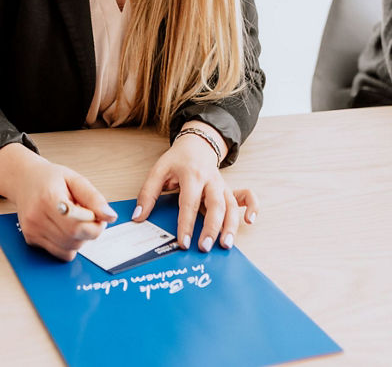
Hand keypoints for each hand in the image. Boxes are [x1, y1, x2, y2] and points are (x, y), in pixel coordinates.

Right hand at [0, 144, 115, 260]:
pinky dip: (68, 244)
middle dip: (90, 231)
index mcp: (48, 198)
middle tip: (89, 216)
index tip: (98, 216)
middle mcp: (37, 217)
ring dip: (79, 239)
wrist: (24, 180)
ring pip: (69, 250)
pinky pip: (60, 253)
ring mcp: (32, 231)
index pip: (77, 226)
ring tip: (75, 220)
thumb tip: (110, 216)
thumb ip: (94, 198)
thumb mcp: (75, 179)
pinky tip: (64, 228)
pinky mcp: (31, 240)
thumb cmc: (50, 178)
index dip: (95, 225)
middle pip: (74, 239)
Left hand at [132, 125, 258, 252]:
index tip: (184, 242)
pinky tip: (250, 221)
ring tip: (226, 245)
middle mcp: (210, 180)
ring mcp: (222, 185)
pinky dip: (253, 207)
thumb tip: (138, 217)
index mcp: (191, 175)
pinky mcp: (229, 188)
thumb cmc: (177, 160)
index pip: (189, 203)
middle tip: (205, 247)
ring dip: (231, 226)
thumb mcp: (158, 171)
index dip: (186, 224)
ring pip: (231, 206)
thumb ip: (148, 194)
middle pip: (216, 205)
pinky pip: (247, 196)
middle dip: (212, 228)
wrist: (197, 143)